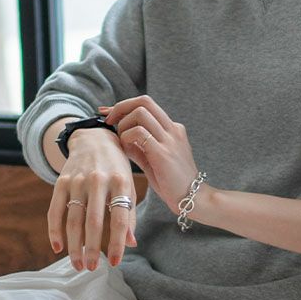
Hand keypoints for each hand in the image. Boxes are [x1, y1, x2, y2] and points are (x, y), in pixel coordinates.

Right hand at [47, 128, 137, 270]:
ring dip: (74, 245)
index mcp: (121, 182)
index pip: (120, 219)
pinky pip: (55, 209)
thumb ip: (130, 214)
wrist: (95, 137)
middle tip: (91, 268)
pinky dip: (54, 230)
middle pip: (94, 222)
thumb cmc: (117, 168)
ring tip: (77, 264)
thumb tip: (130, 244)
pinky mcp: (61, 180)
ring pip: (73, 219)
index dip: (117, 243)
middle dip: (91, 248)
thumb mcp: (129, 186)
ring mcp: (78, 180)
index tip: (114, 263)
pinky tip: (57, 248)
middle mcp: (99, 181)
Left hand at [98, 95, 203, 219]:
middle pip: (144, 101)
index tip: (107, 113)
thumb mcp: (154, 160)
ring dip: (123, 124)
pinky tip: (126, 150)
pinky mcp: (163, 153)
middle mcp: (173, 130)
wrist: (193, 199)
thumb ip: (140, 148)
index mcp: (172, 129)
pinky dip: (126, 138)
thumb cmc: (173, 183)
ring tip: (121, 142)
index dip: (124, 106)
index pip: (146, 105)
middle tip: (109, 121)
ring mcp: (170, 140)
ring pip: (140, 112)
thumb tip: (122, 138)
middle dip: (121, 107)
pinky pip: (139, 133)